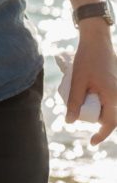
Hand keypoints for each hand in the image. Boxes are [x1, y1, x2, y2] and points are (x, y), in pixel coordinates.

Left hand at [66, 22, 116, 144]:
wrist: (96, 40)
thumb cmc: (86, 59)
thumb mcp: (77, 81)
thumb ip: (73, 101)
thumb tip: (69, 122)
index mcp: (112, 96)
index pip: (110, 123)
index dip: (102, 135)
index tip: (91, 142)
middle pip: (108, 115)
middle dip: (93, 116)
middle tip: (77, 109)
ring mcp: (116, 89)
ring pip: (106, 106)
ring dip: (94, 107)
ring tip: (79, 93)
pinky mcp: (113, 84)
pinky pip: (106, 98)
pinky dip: (96, 99)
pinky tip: (84, 88)